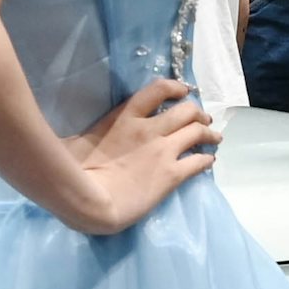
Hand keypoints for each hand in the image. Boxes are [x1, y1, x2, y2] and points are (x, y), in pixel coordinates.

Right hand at [59, 77, 216, 233]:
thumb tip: (74, 140)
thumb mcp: (77, 142)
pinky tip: (209, 161)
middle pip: (186, 111)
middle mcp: (150, 129)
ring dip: (210, 133)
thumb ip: (87, 135)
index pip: (157, 90)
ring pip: (199, 132)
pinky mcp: (172, 175)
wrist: (90, 201)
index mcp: (125, 117)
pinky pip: (199, 162)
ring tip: (215, 138)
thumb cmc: (75, 171)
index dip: (175, 87)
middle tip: (203, 119)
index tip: (183, 91)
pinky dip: (207, 159)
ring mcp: (164, 151)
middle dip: (198, 113)